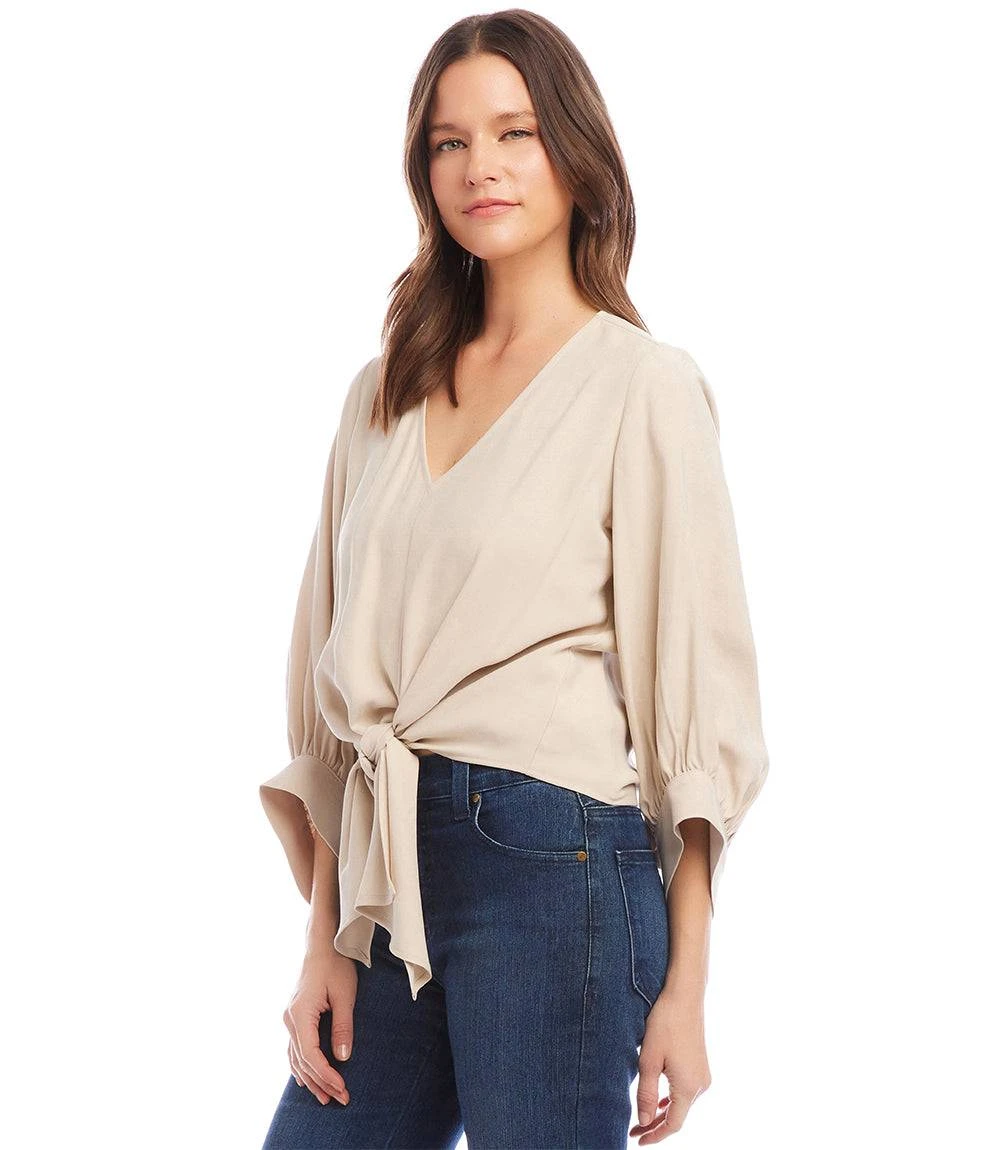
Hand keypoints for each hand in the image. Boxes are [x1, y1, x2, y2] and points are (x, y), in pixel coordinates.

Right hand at [283, 944, 357, 1106]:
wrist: (321, 946)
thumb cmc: (335, 966)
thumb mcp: (344, 995)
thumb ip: (342, 1026)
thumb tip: (342, 1057)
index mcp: (300, 1014)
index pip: (311, 1055)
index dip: (326, 1075)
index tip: (342, 1088)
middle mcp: (290, 1019)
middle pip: (303, 1061)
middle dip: (322, 1082)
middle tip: (341, 1099)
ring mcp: (289, 1019)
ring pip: (296, 1058)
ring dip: (311, 1079)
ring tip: (326, 1098)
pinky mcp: (294, 1017)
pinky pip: (294, 1049)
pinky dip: (302, 1066)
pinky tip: (307, 1079)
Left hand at [629, 989, 710, 1142]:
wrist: (684, 996)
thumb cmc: (665, 1024)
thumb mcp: (649, 1060)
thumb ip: (646, 1094)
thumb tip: (644, 1121)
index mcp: (688, 1088)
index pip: (672, 1124)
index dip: (655, 1135)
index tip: (637, 1140)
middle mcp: (700, 1085)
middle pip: (678, 1116)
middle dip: (656, 1125)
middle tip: (634, 1129)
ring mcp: (703, 1075)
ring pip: (682, 1104)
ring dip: (663, 1112)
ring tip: (643, 1117)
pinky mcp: (701, 1066)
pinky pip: (686, 1091)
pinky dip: (672, 1099)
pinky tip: (660, 1099)